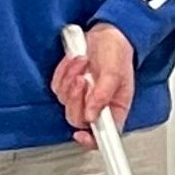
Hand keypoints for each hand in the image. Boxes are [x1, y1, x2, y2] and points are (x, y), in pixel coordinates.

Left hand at [53, 22, 136, 146]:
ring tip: (83, 62)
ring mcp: (82, 97)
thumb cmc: (117, 52)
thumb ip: (103, 95)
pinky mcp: (69, 86)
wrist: (107, 33)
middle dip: (76, 99)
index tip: (82, 135)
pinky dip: (64, 72)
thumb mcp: (115, 73)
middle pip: (77, 119)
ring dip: (70, 79)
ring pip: (65, 102)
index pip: (104, 137)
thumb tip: (91, 115)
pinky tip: (75, 62)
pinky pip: (57, 87)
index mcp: (115, 110)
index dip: (91, 140)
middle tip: (82, 80)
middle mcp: (98, 107)